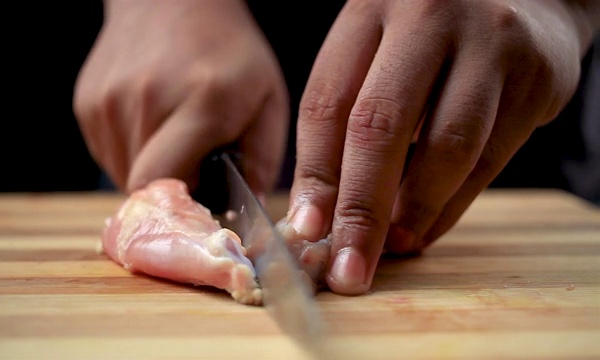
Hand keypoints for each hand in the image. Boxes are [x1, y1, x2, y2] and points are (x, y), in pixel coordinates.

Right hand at [74, 0, 288, 195]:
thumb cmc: (229, 52)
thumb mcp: (268, 101)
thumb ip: (262, 160)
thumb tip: (246, 211)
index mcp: (200, 104)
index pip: (163, 186)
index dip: (180, 209)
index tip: (200, 205)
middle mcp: (145, 102)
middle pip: (142, 187)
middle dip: (170, 193)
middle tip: (194, 171)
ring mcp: (108, 102)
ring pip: (123, 174)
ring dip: (150, 172)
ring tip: (174, 140)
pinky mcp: (88, 103)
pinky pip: (109, 154)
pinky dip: (132, 153)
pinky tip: (153, 125)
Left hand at [288, 0, 598, 294]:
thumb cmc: (429, 32)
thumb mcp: (376, 49)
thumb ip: (346, 115)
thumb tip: (320, 212)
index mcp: (370, 8)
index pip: (328, 103)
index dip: (315, 175)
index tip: (308, 230)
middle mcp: (428, 18)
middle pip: (380, 127)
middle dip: (360, 210)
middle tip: (349, 266)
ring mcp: (490, 44)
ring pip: (446, 149)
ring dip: (413, 212)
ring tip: (391, 246)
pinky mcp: (538, 77)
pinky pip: (490, 160)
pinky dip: (454, 204)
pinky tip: (428, 226)